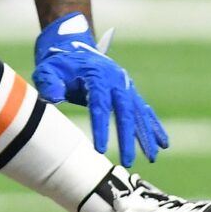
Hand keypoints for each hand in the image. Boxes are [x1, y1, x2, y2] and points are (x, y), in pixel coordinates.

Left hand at [31, 13, 169, 166]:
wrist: (73, 50)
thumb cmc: (58, 65)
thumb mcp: (48, 70)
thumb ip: (49, 83)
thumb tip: (54, 97)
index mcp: (96, 74)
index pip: (100, 103)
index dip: (101, 127)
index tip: (100, 150)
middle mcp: (116, 79)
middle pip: (125, 111)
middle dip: (127, 137)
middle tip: (128, 162)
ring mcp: (125, 85)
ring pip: (138, 112)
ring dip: (146, 135)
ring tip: (152, 158)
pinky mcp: (129, 92)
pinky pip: (144, 110)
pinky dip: (153, 126)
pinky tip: (163, 143)